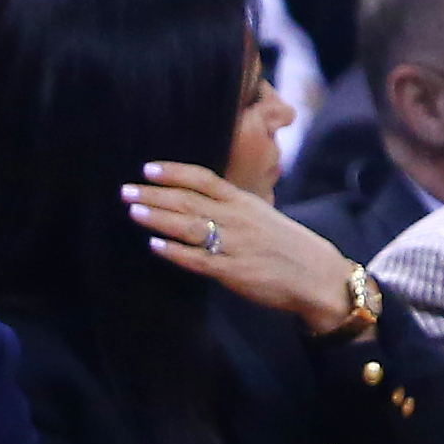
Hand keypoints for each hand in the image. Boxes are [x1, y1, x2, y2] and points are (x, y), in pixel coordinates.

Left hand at [122, 162, 357, 334]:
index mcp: (245, 202)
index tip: (147, 168)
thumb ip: (231, 208)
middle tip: (126, 190)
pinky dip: (175, 251)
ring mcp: (235, 244)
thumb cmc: (286, 246)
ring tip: (133, 210)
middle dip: (155, 194)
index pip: (205, 179)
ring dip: (159, 218)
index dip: (174, 172)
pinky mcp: (233, 271)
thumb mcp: (262, 216)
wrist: (317, 276)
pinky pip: (199, 259)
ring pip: (190, 226)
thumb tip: (197, 201)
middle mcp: (237, 219)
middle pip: (189, 201)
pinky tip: (155, 245)